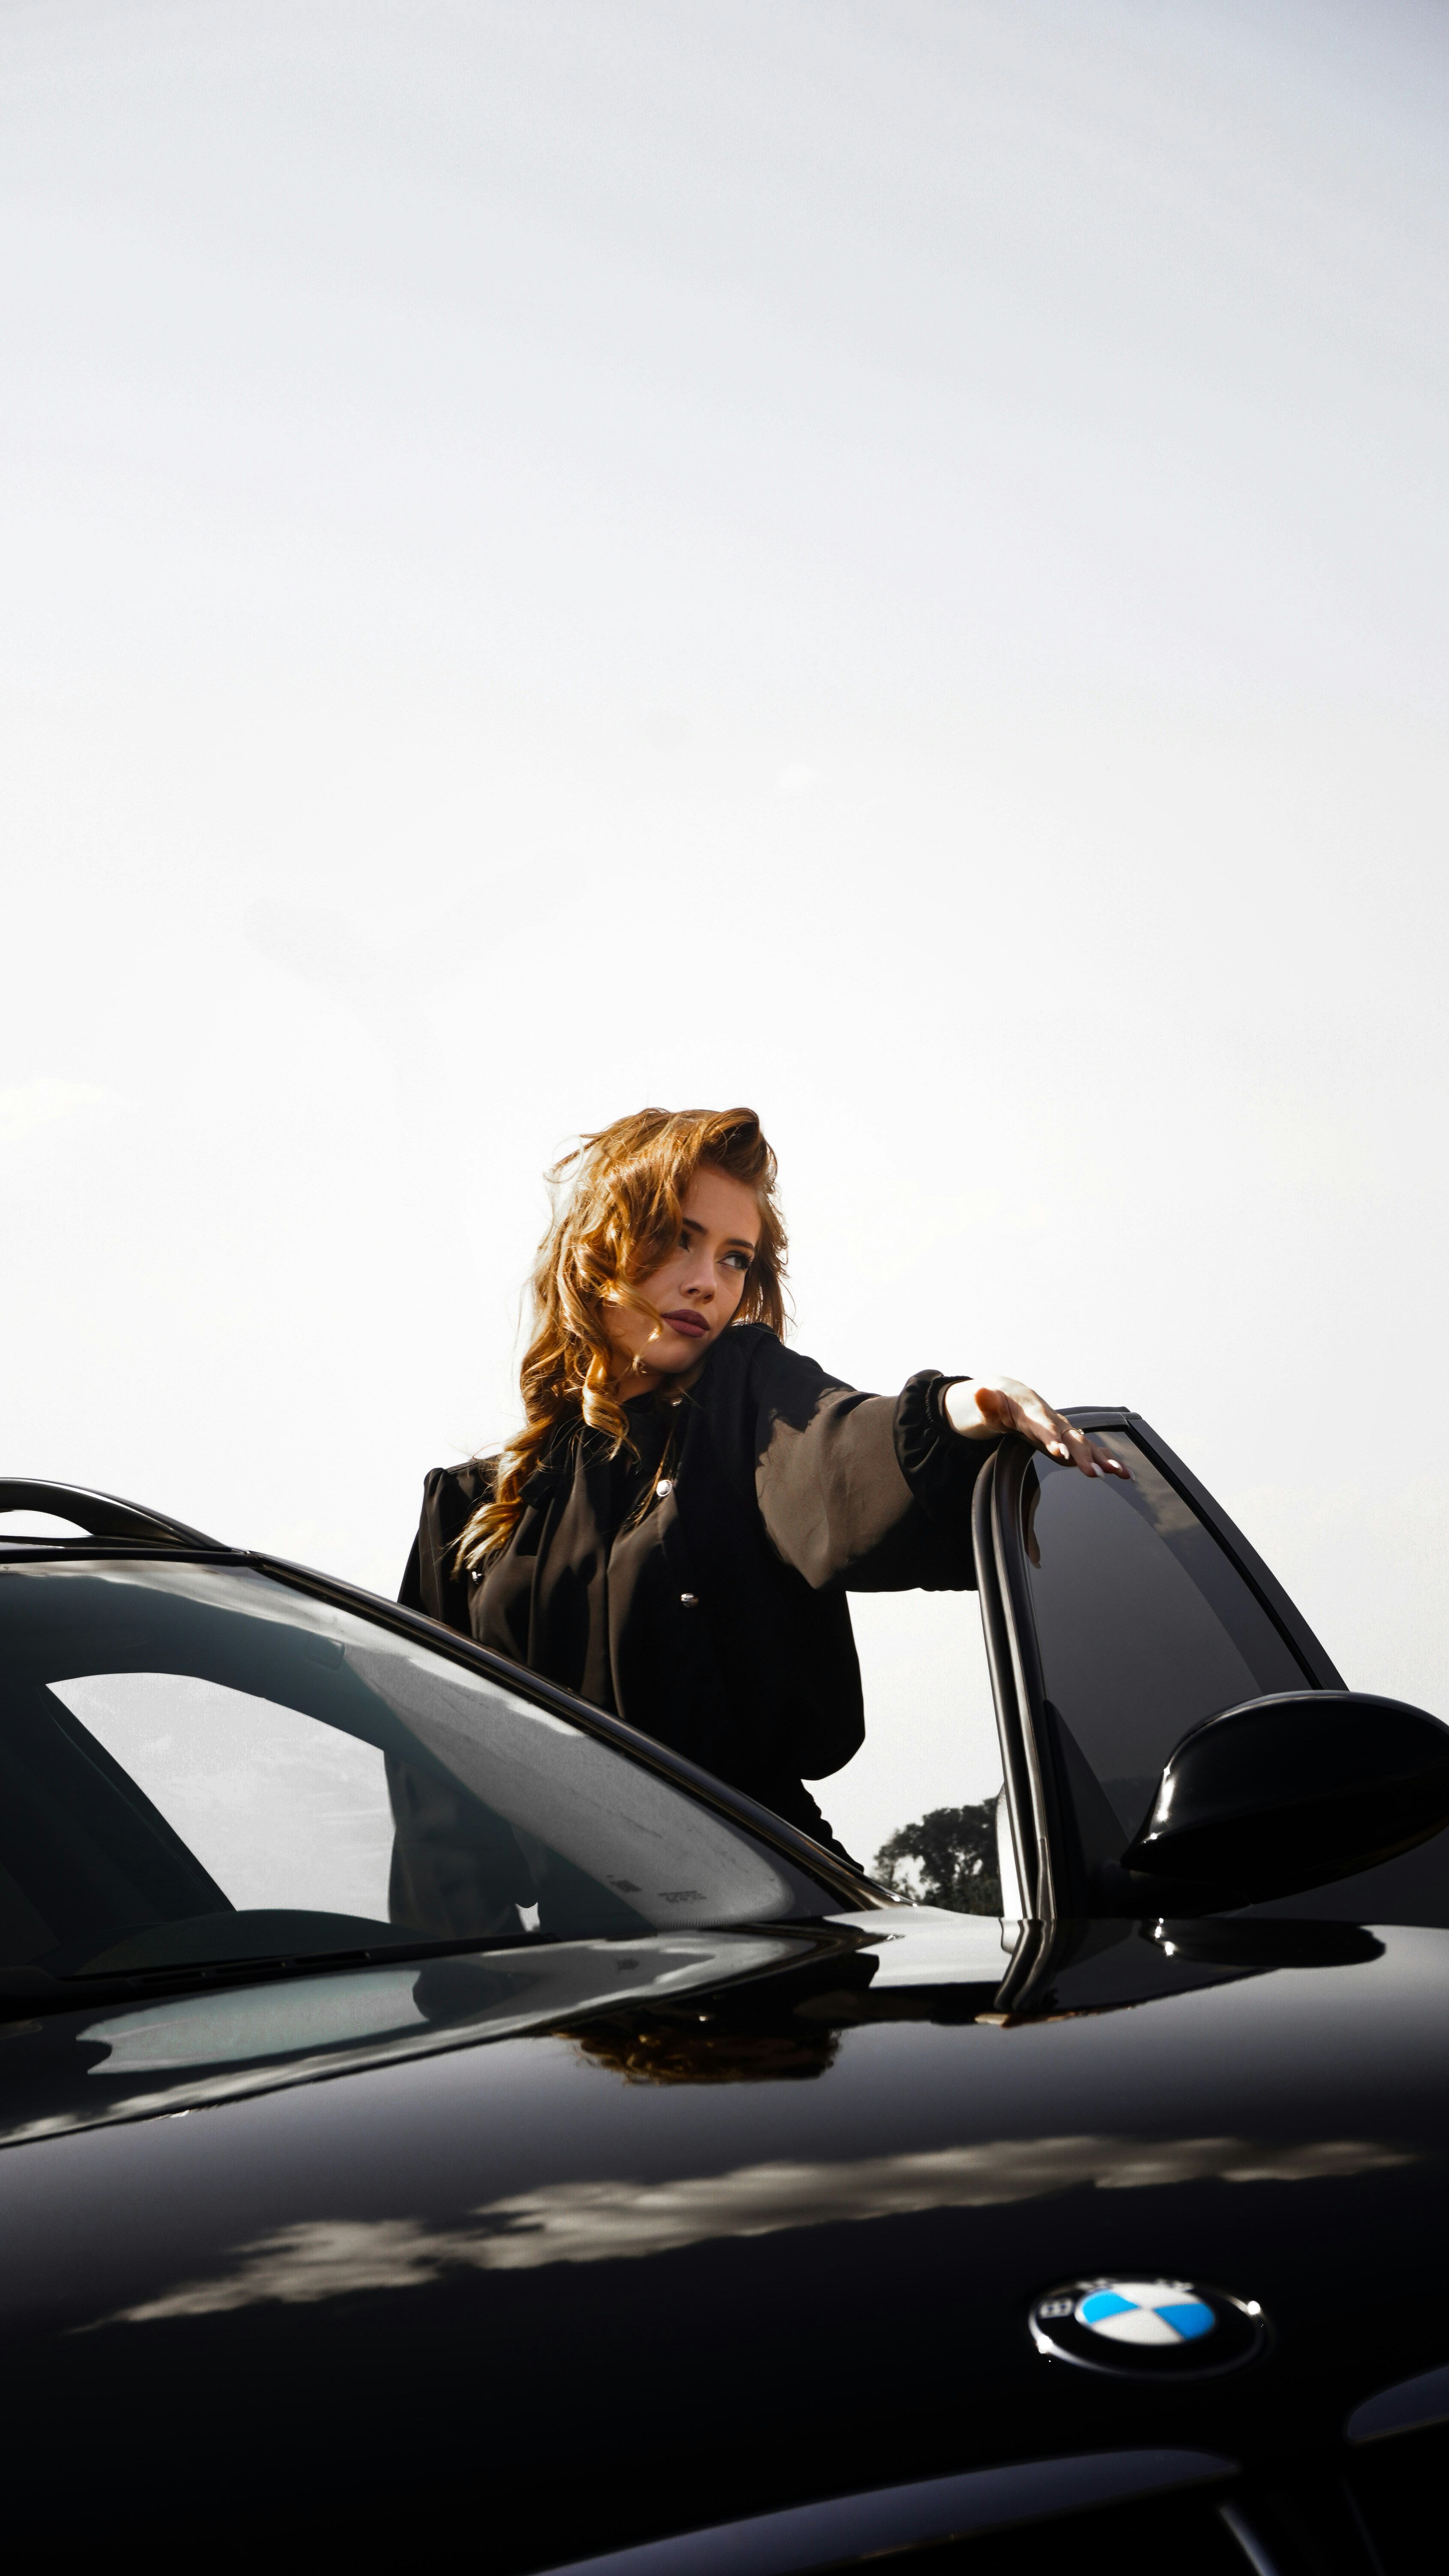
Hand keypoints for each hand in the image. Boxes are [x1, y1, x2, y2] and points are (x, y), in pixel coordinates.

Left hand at [943, 1376, 1130, 1479]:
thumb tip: (981, 1392)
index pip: (1043, 1425)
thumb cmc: (998, 1404)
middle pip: (1071, 1437)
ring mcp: (1063, 1430)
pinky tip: (1124, 1473)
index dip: (1052, 1438)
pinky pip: (1089, 1450)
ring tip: (1121, 1473)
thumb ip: (986, 1403)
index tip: (1061, 1453)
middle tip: (1095, 1472)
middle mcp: (1053, 1420)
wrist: (1011, 1397)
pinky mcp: (1068, 1441)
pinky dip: (1106, 1460)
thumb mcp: (985, 1405)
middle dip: (1084, 1455)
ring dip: (1104, 1458)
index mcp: (1032, 1411)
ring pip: (1086, 1444)